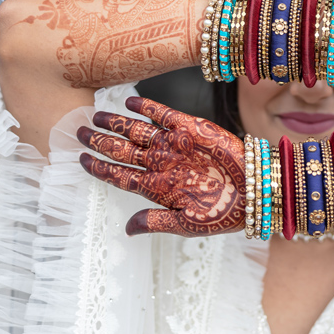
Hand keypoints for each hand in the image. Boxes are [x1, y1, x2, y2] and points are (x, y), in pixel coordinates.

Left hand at [76, 97, 245, 236]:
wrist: (256, 191)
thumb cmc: (223, 214)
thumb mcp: (186, 224)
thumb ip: (154, 221)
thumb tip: (127, 230)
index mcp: (157, 187)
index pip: (118, 175)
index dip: (98, 167)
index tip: (80, 159)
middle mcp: (161, 163)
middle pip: (121, 150)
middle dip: (99, 140)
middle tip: (78, 130)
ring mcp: (174, 144)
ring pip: (137, 130)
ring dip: (116, 122)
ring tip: (95, 115)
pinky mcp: (191, 128)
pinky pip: (163, 114)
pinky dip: (146, 107)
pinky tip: (129, 102)